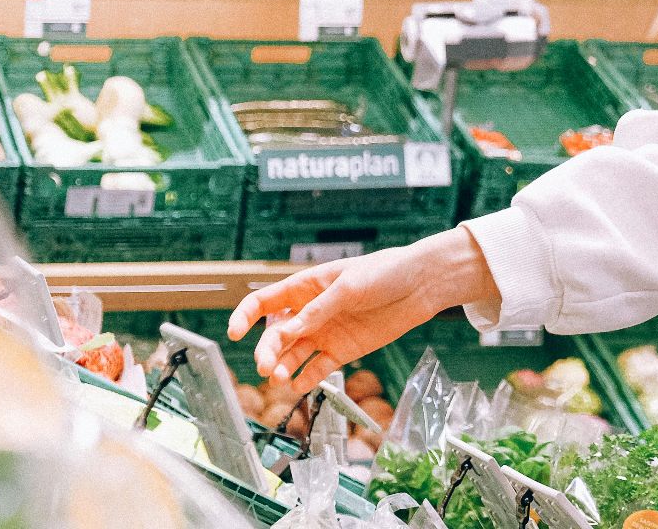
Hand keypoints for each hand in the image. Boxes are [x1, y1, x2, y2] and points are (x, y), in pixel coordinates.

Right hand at [228, 226, 498, 398]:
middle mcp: (311, 312)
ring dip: (283, 367)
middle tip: (268, 367)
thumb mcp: (349, 287)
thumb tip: (288, 332)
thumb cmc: (386, 272)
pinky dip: (307, 379)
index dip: (245, 317)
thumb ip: (318, 311)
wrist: (423, 284)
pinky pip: (318, 368)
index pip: (264, 303)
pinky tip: (299, 386)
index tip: (234, 333)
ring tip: (281, 378)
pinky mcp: (343, 350)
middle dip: (268, 351)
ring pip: (293, 355)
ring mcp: (326, 333)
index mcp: (306, 287)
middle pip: (276, 335)